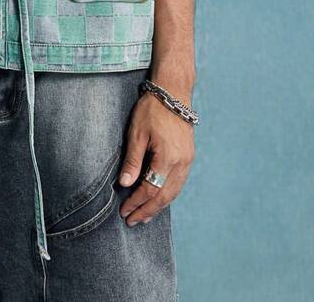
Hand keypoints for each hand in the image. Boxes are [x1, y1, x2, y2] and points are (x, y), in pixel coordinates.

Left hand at [117, 90, 194, 225]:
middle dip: (147, 210)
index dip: (137, 202)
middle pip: (164, 196)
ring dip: (158, 206)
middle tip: (132, 220)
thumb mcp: (137, 133)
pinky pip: (179, 183)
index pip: (150, 189)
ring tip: (144, 215)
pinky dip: (167, 194)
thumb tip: (124, 184)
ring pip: (174, 192)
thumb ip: (132, 160)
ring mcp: (188, 161)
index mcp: (168, 159)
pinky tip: (159, 198)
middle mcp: (181, 164)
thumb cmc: (152, 109)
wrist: (173, 93)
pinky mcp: (189, 156)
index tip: (124, 211)